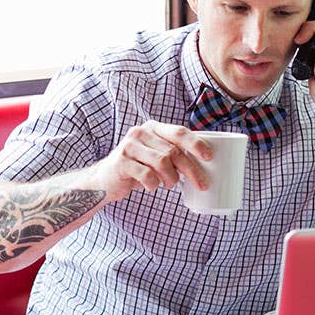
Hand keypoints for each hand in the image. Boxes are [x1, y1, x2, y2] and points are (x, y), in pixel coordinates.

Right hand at [88, 120, 213, 201]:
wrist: (105, 179)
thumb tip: (203, 164)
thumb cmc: (138, 167)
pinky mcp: (121, 162)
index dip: (196, 144)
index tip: (209, 157)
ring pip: (162, 163)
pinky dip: (154, 184)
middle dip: (191, 170)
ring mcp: (129, 146)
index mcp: (153, 128)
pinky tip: (152, 186)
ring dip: (171, 178)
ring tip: (170, 184)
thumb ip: (173, 153)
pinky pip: (146, 175)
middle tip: (202, 184)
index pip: (179, 132)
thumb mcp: (155, 155)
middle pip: (173, 151)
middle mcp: (140, 133)